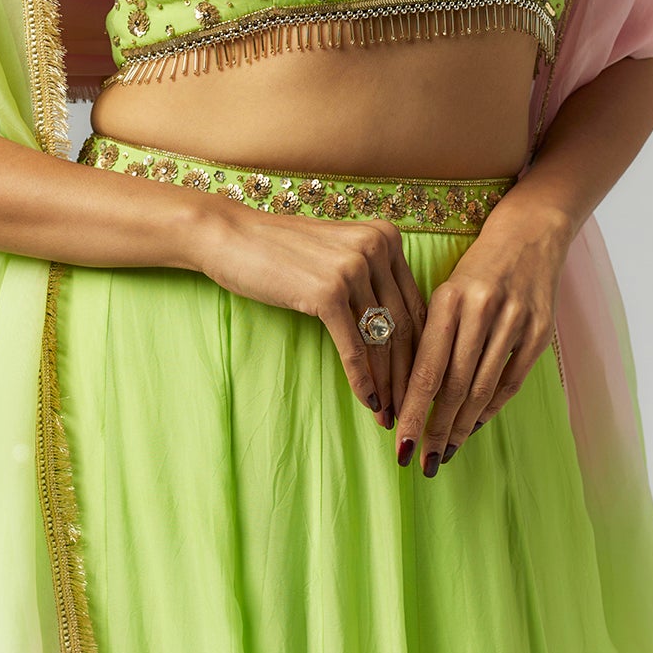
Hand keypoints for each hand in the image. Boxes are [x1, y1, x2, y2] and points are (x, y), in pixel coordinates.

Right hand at [191, 197, 428, 429]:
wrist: (231, 236)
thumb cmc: (281, 251)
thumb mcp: (338, 254)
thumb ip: (372, 279)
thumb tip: (400, 332)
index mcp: (387, 236)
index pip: (415, 304)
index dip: (422, 350)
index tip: (422, 383)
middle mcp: (377, 247)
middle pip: (405, 325)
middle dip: (409, 374)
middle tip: (411, 409)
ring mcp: (353, 267)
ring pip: (383, 340)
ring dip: (389, 384)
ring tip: (389, 415)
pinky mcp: (328, 291)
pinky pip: (354, 347)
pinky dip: (363, 379)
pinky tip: (368, 402)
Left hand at [395, 195, 574, 474]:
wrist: (529, 234)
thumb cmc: (476, 267)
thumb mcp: (446, 291)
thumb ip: (432, 337)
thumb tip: (417, 395)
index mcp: (449, 298)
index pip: (427, 368)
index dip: (413, 411)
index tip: (400, 443)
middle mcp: (482, 309)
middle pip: (455, 386)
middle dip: (436, 428)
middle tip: (422, 461)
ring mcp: (515, 320)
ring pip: (483, 388)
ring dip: (462, 425)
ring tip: (446, 450)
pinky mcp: (541, 330)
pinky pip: (512, 380)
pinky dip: (492, 407)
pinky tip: (475, 425)